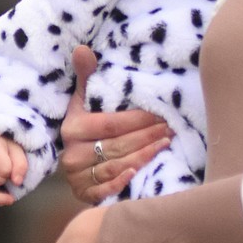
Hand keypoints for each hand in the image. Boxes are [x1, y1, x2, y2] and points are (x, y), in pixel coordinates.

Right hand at [59, 46, 171, 204]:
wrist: (75, 159)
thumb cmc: (86, 124)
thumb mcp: (84, 99)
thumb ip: (86, 75)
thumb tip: (82, 48)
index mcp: (73, 128)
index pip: (110, 124)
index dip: (137, 120)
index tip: (161, 114)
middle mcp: (72, 154)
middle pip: (117, 145)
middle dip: (147, 136)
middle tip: (170, 128)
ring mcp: (76, 176)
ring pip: (116, 166)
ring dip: (143, 156)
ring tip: (166, 144)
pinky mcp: (82, 194)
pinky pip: (103, 190)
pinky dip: (122, 181)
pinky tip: (139, 171)